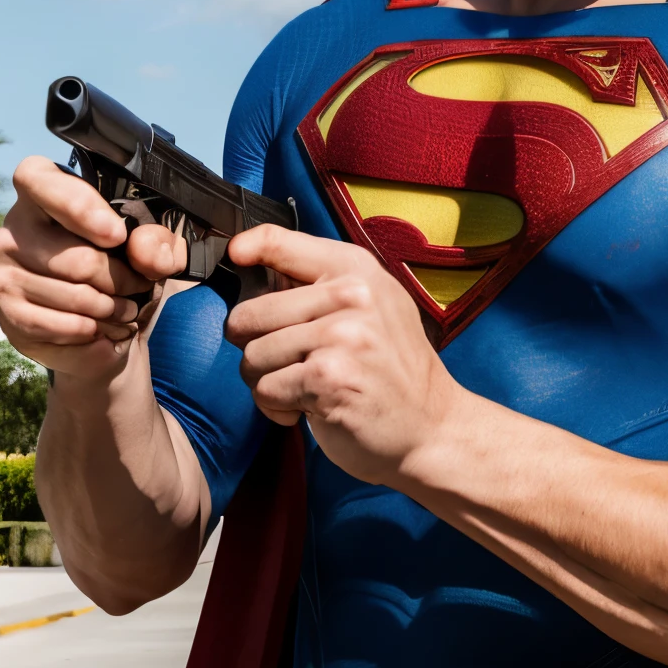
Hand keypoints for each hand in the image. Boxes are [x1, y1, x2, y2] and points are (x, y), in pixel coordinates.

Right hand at [0, 157, 187, 383]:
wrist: (102, 320)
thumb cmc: (124, 265)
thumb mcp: (153, 246)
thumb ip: (157, 241)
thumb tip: (142, 248)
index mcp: (43, 190)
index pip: (37, 179)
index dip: (77, 206)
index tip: (117, 234)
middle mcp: (14, 227)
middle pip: (74, 257)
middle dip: (119, 279)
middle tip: (140, 288)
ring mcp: (4, 270)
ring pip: (70, 296)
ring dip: (110, 310)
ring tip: (126, 312)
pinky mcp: (6, 311)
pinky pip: (55, 326)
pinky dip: (89, 333)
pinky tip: (103, 331)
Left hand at [224, 225, 461, 485]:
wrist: (431, 425)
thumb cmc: (390, 367)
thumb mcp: (371, 306)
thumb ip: (319, 284)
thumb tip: (251, 262)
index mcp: (354, 269)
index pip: (277, 241)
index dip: (244, 249)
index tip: (236, 258)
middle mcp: (349, 296)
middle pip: (248, 314)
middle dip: (253, 346)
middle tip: (283, 362)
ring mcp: (340, 337)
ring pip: (252, 357)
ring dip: (265, 382)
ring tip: (299, 387)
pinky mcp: (328, 379)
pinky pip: (266, 390)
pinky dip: (276, 407)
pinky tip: (305, 408)